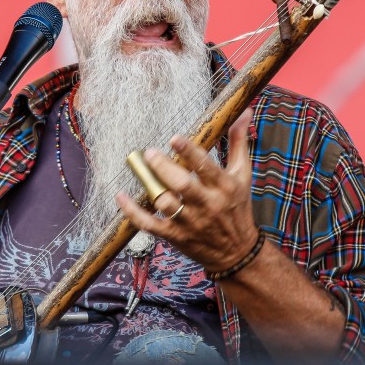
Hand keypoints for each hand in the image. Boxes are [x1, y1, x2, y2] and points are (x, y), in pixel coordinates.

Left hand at [116, 108, 259, 271]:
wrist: (237, 252)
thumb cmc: (238, 207)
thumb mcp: (242, 174)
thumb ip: (238, 142)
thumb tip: (243, 112)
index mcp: (224, 186)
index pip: (206, 167)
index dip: (189, 152)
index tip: (174, 139)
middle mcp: (207, 204)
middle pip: (182, 185)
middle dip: (163, 168)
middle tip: (149, 153)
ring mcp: (190, 222)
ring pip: (165, 203)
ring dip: (150, 187)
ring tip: (139, 170)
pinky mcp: (176, 236)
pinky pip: (150, 225)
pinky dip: (133, 212)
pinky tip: (121, 196)